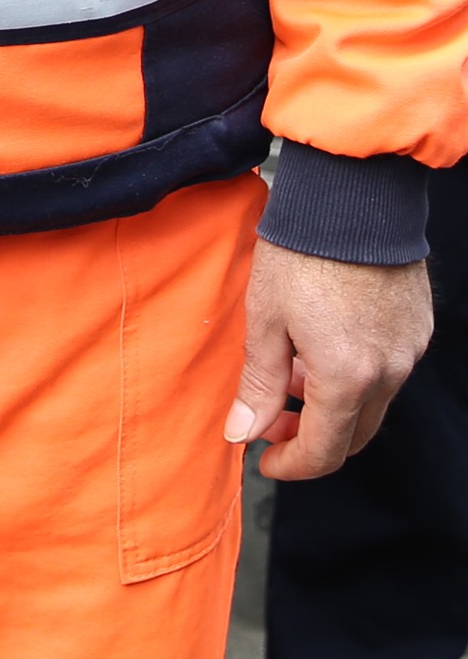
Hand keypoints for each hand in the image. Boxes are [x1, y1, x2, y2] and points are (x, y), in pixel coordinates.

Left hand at [227, 237, 432, 477]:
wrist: (352, 194)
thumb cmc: (300, 251)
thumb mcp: (265, 318)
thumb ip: (257, 384)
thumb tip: (241, 433)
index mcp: (347, 378)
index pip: (324, 451)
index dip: (290, 464)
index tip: (262, 458)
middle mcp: (387, 372)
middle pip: (353, 435)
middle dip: (309, 437)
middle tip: (270, 419)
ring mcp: (407, 349)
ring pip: (371, 402)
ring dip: (331, 402)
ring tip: (288, 370)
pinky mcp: (416, 326)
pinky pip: (387, 369)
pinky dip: (355, 373)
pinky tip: (321, 344)